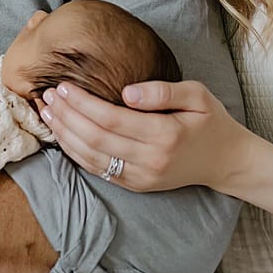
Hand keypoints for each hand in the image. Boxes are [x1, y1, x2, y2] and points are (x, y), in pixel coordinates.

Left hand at [40, 77, 249, 192]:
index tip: (64, 86)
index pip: (111, 120)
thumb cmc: (211, 121)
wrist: (226, 161)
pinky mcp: (136, 185)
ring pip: (91, 158)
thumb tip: (126, 91)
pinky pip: (98, 171)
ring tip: (47, 112)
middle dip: (66, 116)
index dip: (83, 103)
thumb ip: (163, 91)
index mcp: (165, 135)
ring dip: (64, 135)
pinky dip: (75, 153)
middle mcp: (150, 160)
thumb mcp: (198, 95)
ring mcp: (141, 178)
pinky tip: (62, 134)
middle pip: (95, 139)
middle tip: (47, 96)